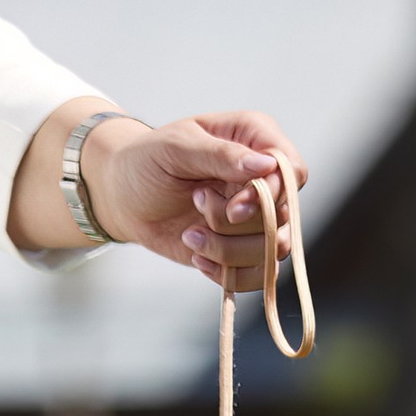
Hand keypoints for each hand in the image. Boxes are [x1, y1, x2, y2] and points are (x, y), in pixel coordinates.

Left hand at [82, 109, 306, 291]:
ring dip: (227, 250)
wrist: (123, 197)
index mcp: (256, 139)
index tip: (234, 208)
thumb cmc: (148, 161)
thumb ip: (221, 155)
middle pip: (280, 215)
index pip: (292, 172)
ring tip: (190, 234)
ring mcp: (253, 216)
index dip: (271, 196)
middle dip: (238, 224)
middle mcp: (262, 178)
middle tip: (196, 203)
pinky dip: (227, 274)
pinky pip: (255, 275)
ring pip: (270, 249)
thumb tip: (266, 166)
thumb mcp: (178, 147)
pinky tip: (197, 258)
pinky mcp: (237, 248)